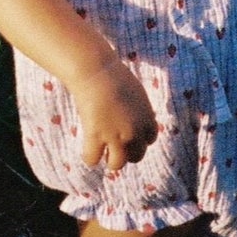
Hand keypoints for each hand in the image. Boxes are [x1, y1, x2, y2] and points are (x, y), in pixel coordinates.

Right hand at [71, 56, 158, 173]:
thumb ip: (139, 111)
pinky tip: (87, 149)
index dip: (138, 139)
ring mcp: (115, 137)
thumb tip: (134, 121)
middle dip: (126, 153)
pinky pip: (92, 159)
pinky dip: (89, 157)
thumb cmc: (115, 76)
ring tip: (103, 152)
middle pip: (136, 156)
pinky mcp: (96, 137)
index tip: (128, 136)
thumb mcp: (137, 94)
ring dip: (110, 161)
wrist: (97, 72)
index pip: (149, 140)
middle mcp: (134, 132)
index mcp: (147, 119)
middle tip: (114, 147)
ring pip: (116, 164)